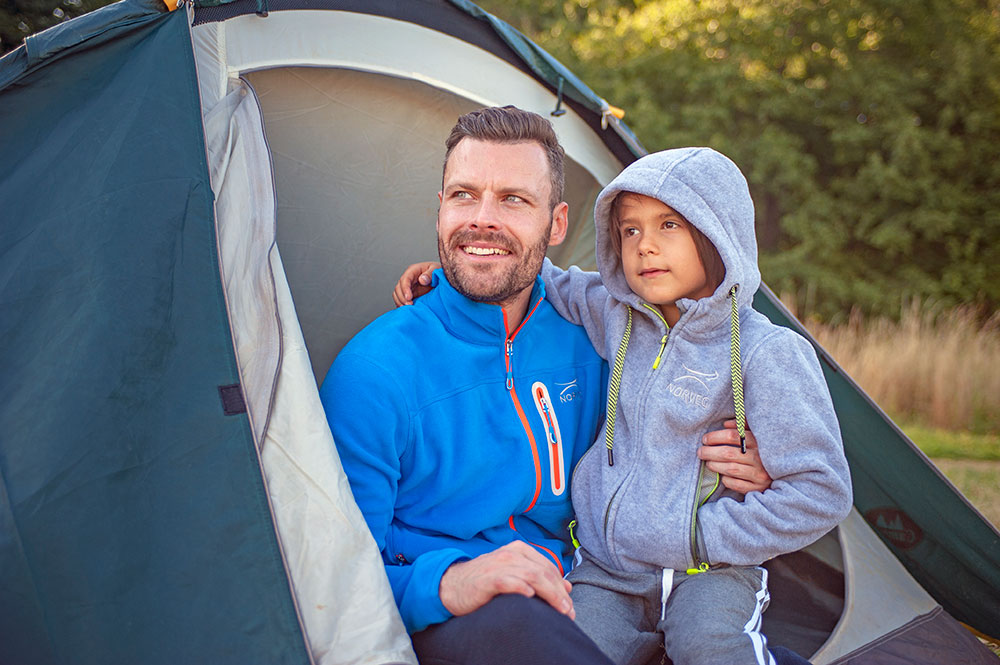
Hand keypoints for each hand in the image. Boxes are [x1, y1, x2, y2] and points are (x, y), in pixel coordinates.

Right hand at [392, 261, 439, 306]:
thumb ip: (430, 273)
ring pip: (397, 295)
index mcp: (413, 271)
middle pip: (398, 288)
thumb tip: (422, 280)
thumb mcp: (436, 269)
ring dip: (401, 302)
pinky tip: (408, 310)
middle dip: (402, 298)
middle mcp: (408, 279)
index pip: (405, 279)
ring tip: (408, 309)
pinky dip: (402, 305)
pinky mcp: (409, 295)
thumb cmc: (438, 273)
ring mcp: (407, 288)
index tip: (409, 297)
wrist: (442, 280)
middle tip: (409, 305)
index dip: (405, 289)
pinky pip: (401, 300)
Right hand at [438, 541, 573, 618]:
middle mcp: (511, 553)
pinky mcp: (487, 578)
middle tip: (569, 612)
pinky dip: (521, 587)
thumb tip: (566, 587)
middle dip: (560, 594)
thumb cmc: (484, 582)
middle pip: (544, 572)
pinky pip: (508, 581)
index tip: (569, 605)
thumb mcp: (513, 575)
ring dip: (550, 594)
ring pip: (532, 576)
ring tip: (559, 610)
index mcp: (519, 550)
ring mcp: (499, 564)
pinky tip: (530, 596)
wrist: (451, 585)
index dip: (562, 587)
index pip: (548, 568)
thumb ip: (538, 577)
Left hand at [698, 420, 771, 493]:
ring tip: (708, 463)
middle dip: (710, 452)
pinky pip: (737, 484)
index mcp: (759, 442)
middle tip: (701, 452)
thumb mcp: (757, 434)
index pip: (733, 436)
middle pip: (729, 453)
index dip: (715, 437)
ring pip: (731, 469)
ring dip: (716, 465)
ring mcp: (760, 474)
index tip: (705, 439)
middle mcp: (761, 458)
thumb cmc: (763, 451)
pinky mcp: (759, 488)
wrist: (784, 472)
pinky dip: (727, 480)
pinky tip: (723, 476)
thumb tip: (726, 424)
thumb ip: (743, 426)